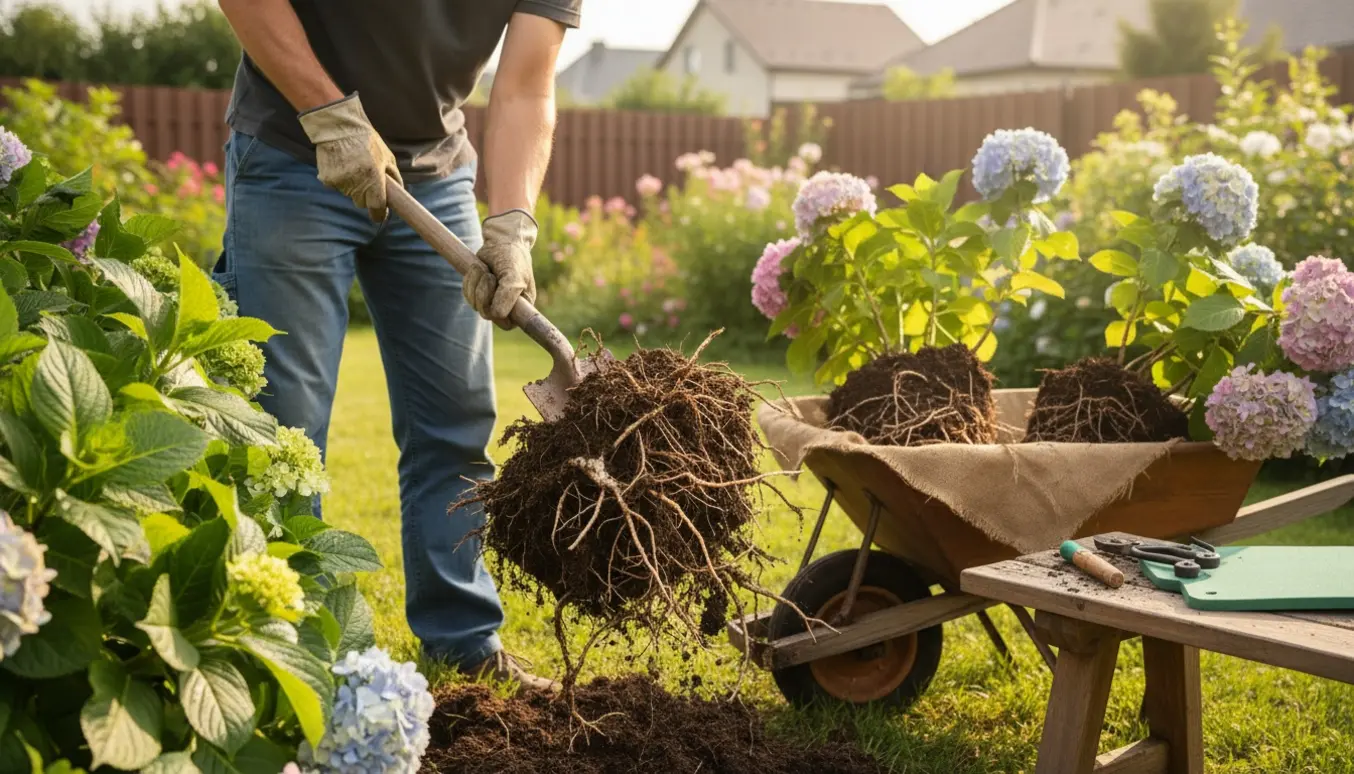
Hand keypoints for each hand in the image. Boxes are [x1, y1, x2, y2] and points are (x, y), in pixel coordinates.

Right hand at [297, 93, 401, 220]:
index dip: (379, 213)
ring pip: (349, 194)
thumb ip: (393, 177)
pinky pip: (337, 186)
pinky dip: (339, 179)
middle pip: (362, 203)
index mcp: (374, 178)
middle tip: (366, 178)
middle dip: (366, 196)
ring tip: (352, 165)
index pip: (377, 207)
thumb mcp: (387, 156)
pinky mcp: (327, 179)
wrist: (337, 126)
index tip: (380, 214)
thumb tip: (397, 194)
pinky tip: (341, 164)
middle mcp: (357, 183)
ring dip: (352, 186)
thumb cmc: (366, 140)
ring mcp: (340, 182)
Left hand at [465, 209, 537, 328]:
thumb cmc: (512, 257)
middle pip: (487, 314)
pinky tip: (478, 269)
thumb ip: (508, 294)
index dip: (498, 315)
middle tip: (490, 276)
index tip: (495, 300)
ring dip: (475, 284)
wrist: (501, 241)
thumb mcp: (513, 274)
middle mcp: (507, 307)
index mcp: (522, 306)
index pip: (507, 324)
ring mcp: (492, 301)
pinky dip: (469, 281)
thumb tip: (497, 315)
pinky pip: (467, 296)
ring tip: (484, 269)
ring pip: (475, 305)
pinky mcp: (479, 294)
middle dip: (484, 293)